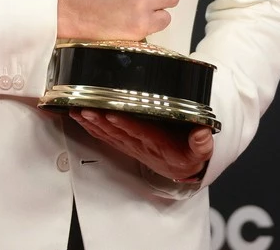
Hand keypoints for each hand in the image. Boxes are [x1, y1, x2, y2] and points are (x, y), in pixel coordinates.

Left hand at [69, 110, 212, 181]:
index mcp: (158, 143)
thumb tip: (202, 134)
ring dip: (92, 124)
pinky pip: (105, 136)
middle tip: (85, 109)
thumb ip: (202, 143)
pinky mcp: (124, 143)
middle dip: (100, 121)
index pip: (139, 132)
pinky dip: (91, 128)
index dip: (125, 124)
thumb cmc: (188, 154)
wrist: (181, 169)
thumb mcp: (200, 151)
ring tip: (77, 111)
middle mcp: (140, 144)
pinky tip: (80, 118)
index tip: (112, 114)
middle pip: (118, 132)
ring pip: (108, 134)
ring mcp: (130, 144)